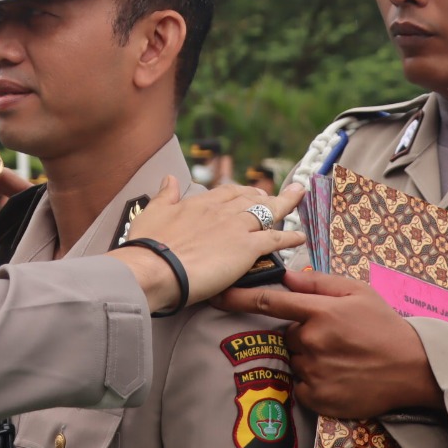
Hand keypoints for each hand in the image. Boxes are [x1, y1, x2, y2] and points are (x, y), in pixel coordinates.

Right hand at [111, 177, 304, 314]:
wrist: (153, 268)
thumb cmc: (147, 246)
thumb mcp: (152, 213)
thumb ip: (164, 195)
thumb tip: (169, 179)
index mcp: (199, 203)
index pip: (227, 192)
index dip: (241, 191)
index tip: (250, 192)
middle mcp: (221, 211)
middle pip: (250, 198)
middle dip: (265, 195)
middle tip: (278, 194)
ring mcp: (236, 228)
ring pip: (267, 212)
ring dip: (284, 206)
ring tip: (296, 200)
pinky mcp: (247, 248)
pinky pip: (275, 239)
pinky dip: (289, 237)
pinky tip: (300, 237)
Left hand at [219, 268, 443, 418]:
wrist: (415, 368)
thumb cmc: (386, 326)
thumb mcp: (358, 292)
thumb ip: (318, 283)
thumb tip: (286, 277)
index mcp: (320, 313)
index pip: (268, 303)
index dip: (237, 299)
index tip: (214, 296)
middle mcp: (312, 342)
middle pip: (286, 335)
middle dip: (303, 334)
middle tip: (334, 337)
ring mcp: (314, 372)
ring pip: (294, 361)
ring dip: (309, 358)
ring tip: (342, 358)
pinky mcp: (318, 398)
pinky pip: (300, 386)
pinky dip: (313, 382)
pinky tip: (338, 375)